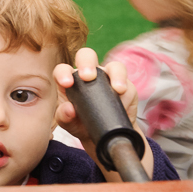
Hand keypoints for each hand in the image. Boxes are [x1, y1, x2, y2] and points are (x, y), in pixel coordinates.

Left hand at [53, 48, 151, 179]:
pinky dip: (127, 95)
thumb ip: (64, 117)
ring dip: (117, 75)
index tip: (67, 84)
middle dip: (87, 63)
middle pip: (87, 56)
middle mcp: (89, 75)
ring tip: (118, 89)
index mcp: (70, 80)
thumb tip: (69, 109)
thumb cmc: (80, 124)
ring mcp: (109, 79)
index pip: (63, 69)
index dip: (63, 73)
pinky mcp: (127, 88)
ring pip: (115, 66)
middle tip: (88, 77)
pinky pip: (129, 87)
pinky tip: (124, 104)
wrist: (102, 135)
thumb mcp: (69, 123)